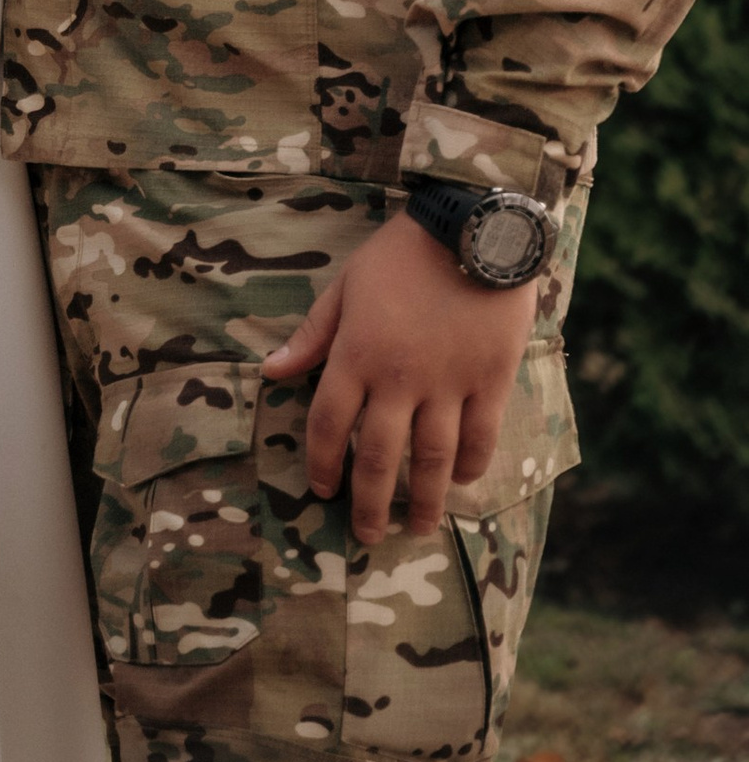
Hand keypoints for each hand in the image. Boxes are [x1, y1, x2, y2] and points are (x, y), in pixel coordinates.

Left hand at [262, 213, 538, 547]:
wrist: (472, 228)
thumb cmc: (400, 254)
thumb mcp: (346, 285)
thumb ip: (312, 335)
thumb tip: (271, 374)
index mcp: (358, 353)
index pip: (330, 424)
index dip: (323, 463)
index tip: (321, 491)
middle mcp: (399, 378)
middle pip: (379, 456)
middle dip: (368, 502)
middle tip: (365, 534)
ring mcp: (448, 383)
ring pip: (432, 459)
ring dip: (422, 501)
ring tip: (416, 527)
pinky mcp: (490, 381)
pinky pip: (480, 438)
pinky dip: (470, 466)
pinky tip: (459, 481)